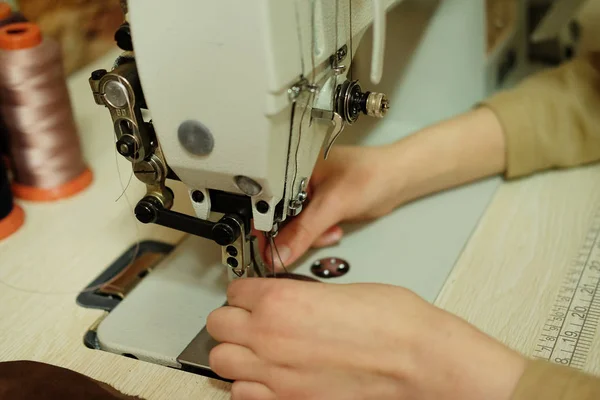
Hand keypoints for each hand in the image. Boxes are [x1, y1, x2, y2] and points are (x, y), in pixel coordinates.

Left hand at [207, 279, 525, 399]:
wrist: (416, 358)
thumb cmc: (391, 321)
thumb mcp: (337, 289)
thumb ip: (298, 295)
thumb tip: (285, 300)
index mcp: (282, 300)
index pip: (235, 291)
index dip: (246, 293)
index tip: (252, 297)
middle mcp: (270, 337)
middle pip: (217, 324)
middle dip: (233, 320)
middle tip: (250, 320)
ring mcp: (276, 374)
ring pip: (222, 361)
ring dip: (236, 352)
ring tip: (256, 349)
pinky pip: (242, 395)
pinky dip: (249, 385)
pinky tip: (268, 377)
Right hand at [266, 145, 403, 266]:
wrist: (396, 180)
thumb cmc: (371, 175)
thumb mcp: (334, 204)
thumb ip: (304, 230)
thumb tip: (279, 252)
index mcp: (290, 168)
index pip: (265, 203)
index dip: (265, 229)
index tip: (271, 251)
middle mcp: (294, 181)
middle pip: (276, 219)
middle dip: (294, 235)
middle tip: (312, 239)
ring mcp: (305, 194)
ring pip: (292, 227)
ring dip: (311, 237)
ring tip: (330, 229)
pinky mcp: (316, 207)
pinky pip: (306, 229)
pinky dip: (318, 235)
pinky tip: (333, 228)